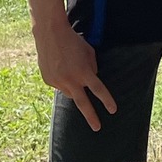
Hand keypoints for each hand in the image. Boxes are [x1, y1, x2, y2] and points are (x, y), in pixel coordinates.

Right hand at [33, 18, 116, 132]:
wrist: (50, 34)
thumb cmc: (73, 41)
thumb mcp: (89, 52)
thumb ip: (92, 68)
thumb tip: (92, 80)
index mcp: (83, 72)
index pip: (98, 90)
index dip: (107, 101)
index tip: (113, 110)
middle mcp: (70, 80)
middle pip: (82, 103)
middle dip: (91, 116)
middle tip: (97, 128)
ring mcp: (58, 82)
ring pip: (70, 93)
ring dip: (74, 89)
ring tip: (71, 72)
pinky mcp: (48, 81)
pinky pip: (59, 86)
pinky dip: (63, 81)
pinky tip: (61, 69)